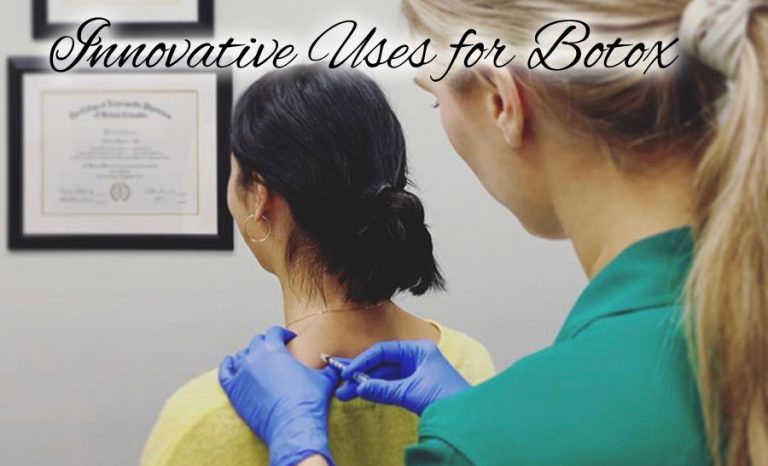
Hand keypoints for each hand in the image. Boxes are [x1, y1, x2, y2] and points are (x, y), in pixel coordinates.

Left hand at [219, 327, 338, 465]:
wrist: (293, 426)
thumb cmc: (308, 402)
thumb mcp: (324, 379)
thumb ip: (329, 367)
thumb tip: (337, 364)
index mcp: (274, 349)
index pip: (274, 332)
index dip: (283, 333)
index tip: (288, 338)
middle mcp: (255, 357)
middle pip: (256, 342)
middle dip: (266, 343)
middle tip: (274, 351)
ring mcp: (242, 373)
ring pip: (240, 356)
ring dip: (248, 355)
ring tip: (256, 361)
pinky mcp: (233, 391)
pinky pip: (225, 372)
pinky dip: (227, 366)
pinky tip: (231, 364)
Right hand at [335, 340, 468, 414]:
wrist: (466, 418)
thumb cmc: (448, 398)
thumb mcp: (410, 392)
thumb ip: (383, 389)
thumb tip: (359, 387)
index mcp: (419, 350)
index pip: (384, 351)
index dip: (363, 361)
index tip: (347, 371)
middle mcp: (416, 359)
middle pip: (382, 363)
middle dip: (361, 373)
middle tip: (340, 381)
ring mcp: (415, 374)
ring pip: (384, 376)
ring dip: (366, 384)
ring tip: (345, 393)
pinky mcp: (414, 388)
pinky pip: (390, 387)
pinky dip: (377, 391)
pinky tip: (362, 394)